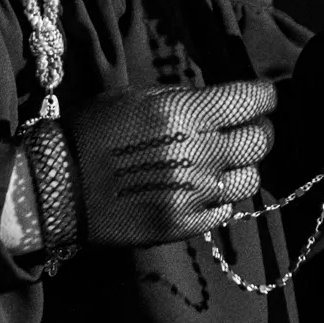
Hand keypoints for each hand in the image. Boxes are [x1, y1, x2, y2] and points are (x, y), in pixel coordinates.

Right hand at [61, 80, 277, 247]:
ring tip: (226, 162)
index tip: (264, 97)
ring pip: (251, 179)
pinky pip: (227, 211)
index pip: (250, 101)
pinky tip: (204, 189)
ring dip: (243, 167)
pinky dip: (222, 198)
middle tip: (250, 128)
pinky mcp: (186, 225)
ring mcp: (195, 193)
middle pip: (260, 141)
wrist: (59, 187)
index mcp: (184, 113)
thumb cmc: (92, 131)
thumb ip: (181, 100)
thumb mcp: (134, 98)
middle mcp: (198, 152)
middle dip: (260, 130)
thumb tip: (219, 103)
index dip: (263, 97)